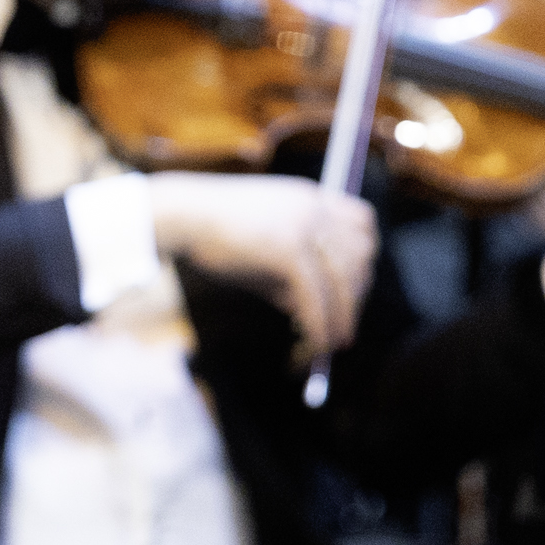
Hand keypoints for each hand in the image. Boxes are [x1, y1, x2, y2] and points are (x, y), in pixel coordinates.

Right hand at [147, 172, 376, 363]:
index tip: (353, 288)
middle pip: (361, 258)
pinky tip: (312, 345)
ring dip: (342, 319)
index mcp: (311, 198)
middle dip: (356, 297)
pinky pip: (316, 298)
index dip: (364, 261)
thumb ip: (291, 274)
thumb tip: (314, 314)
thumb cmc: (212, 233)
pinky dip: (319, 326)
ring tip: (330, 345)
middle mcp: (315, 209)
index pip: (363, 225)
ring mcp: (304, 226)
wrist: (180, 215)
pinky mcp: (288, 250)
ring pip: (344, 282)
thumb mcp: (263, 247)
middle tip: (342, 326)